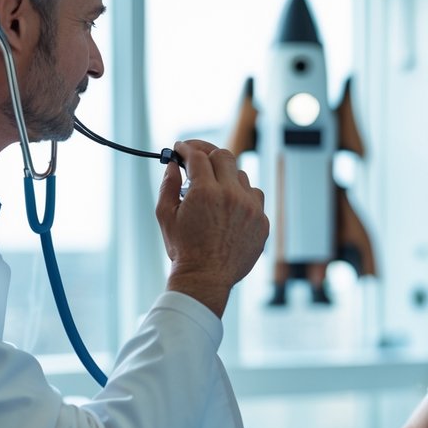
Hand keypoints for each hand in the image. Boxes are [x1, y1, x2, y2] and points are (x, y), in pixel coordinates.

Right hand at [156, 140, 267, 315]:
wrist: (206, 279)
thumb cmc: (183, 249)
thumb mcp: (166, 216)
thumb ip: (168, 185)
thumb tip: (172, 164)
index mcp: (205, 192)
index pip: (198, 156)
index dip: (187, 149)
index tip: (181, 150)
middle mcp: (232, 195)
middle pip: (224, 156)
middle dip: (208, 155)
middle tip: (197, 161)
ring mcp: (251, 208)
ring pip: (242, 176)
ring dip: (226, 178)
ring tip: (213, 191)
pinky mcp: (262, 222)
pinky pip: (254, 198)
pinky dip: (242, 198)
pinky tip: (229, 208)